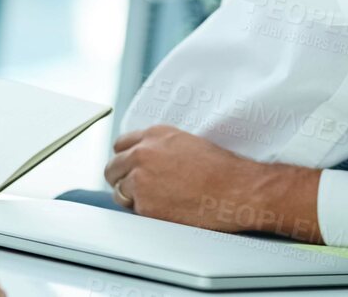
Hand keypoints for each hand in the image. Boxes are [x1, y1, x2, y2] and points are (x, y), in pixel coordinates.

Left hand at [105, 126, 321, 242]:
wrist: (236, 189)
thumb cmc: (221, 168)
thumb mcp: (187, 143)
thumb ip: (160, 148)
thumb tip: (145, 161)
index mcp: (155, 134)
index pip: (120, 144)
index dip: (124, 158)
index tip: (127, 166)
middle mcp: (143, 153)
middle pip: (112, 167)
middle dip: (120, 178)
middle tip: (133, 187)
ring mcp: (141, 180)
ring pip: (119, 191)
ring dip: (131, 197)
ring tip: (156, 200)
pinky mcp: (145, 205)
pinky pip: (134, 211)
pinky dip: (146, 212)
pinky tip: (167, 208)